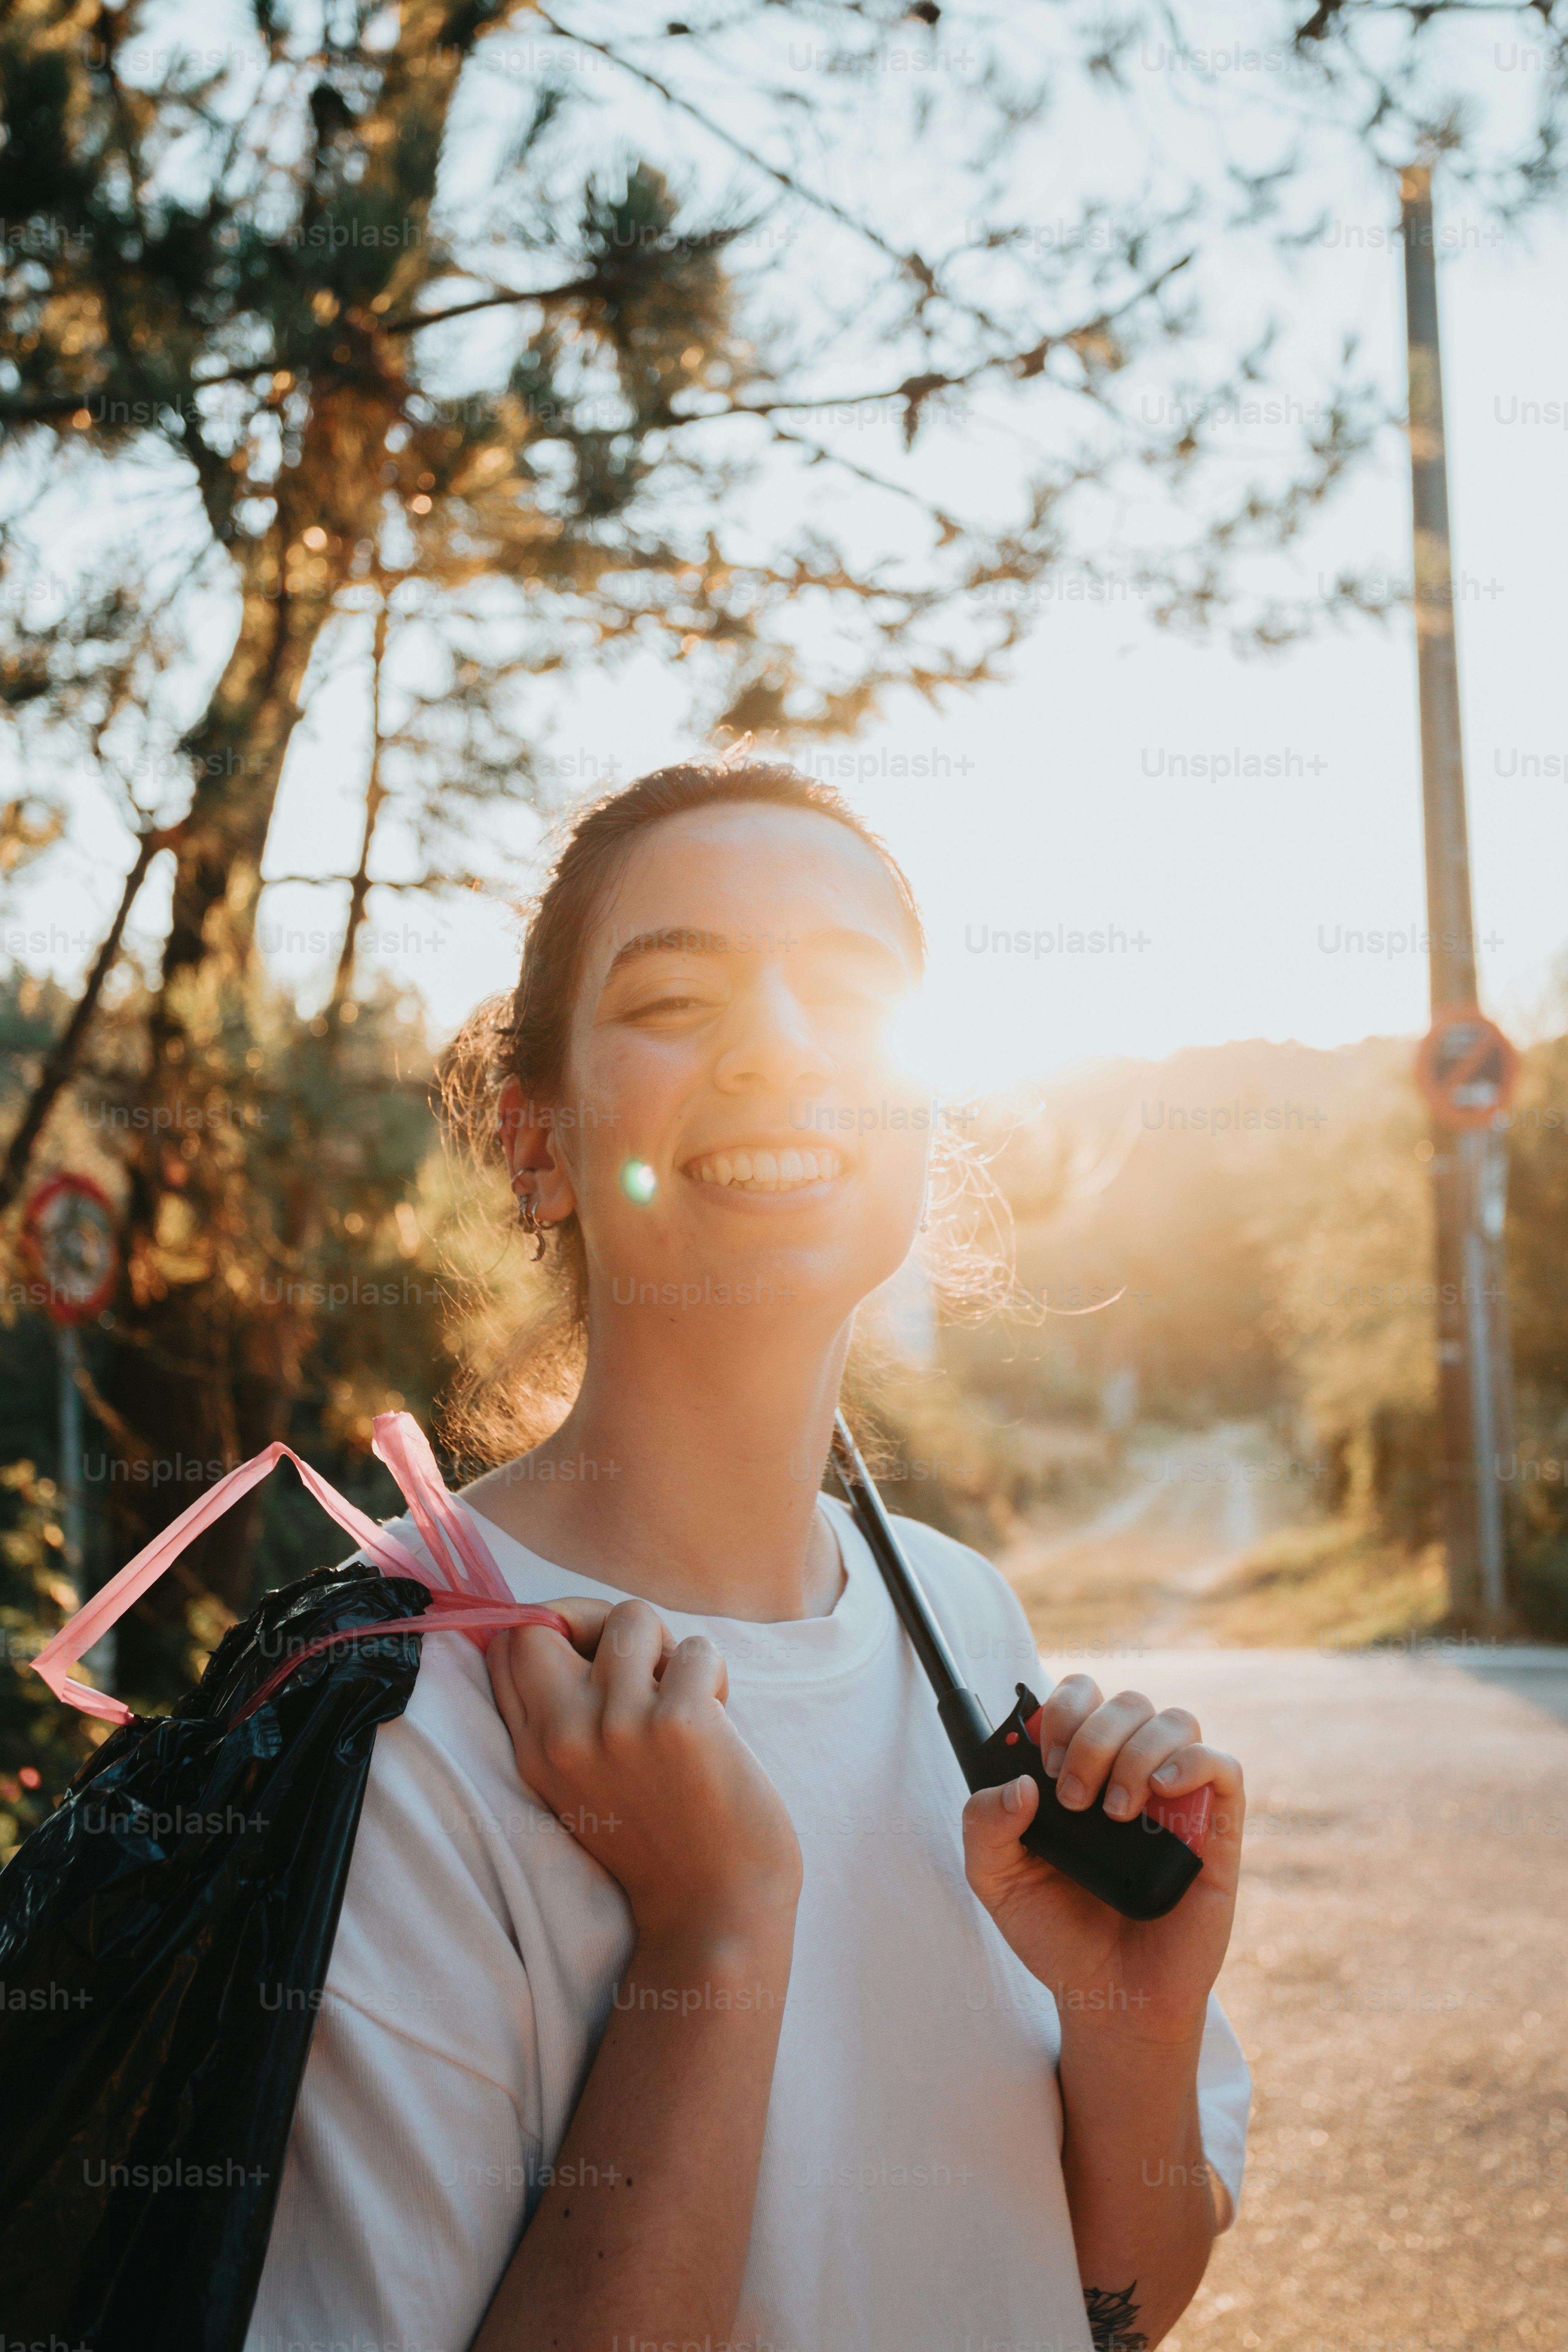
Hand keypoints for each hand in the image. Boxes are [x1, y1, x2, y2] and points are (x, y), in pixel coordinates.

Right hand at [487, 1596, 802, 1946]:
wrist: (713, 1912)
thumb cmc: (660, 1840)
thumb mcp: (580, 1784)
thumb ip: (562, 1719)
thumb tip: (564, 1626)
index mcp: (535, 1752)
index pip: (507, 1647)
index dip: (552, 1628)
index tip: (593, 1651)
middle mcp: (564, 1736)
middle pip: (545, 1621)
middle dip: (596, 1620)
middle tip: (639, 1665)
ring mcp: (620, 1727)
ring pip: (632, 1616)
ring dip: (668, 1650)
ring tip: (684, 1699)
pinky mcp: (679, 1724)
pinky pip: (698, 1650)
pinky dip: (714, 1675)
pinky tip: (718, 1723)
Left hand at [961, 1675, 1242, 2043]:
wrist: (1108, 1995)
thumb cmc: (1057, 1933)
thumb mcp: (996, 1881)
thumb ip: (983, 1825)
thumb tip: (1019, 1783)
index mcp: (1084, 1770)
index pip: (1083, 1695)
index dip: (1064, 1709)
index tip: (1047, 1760)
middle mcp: (1132, 1772)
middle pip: (1127, 1701)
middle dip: (1094, 1737)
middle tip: (1073, 1796)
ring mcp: (1177, 1799)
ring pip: (1175, 1720)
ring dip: (1137, 1752)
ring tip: (1114, 1811)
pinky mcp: (1216, 1830)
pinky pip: (1223, 1765)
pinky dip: (1193, 1762)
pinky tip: (1161, 1793)